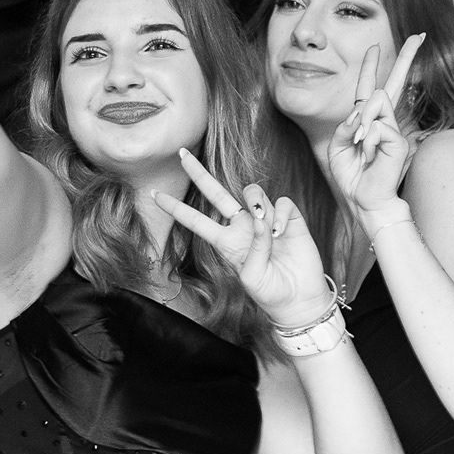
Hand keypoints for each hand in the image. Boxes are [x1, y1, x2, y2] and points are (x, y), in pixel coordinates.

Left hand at [151, 148, 327, 327]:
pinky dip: (280, 214)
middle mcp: (242, 226)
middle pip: (216, 192)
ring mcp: (265, 220)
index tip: (154, 195)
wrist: (299, 299)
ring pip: (252, 191)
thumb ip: (253, 248)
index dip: (175, 208)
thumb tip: (260, 221)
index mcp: (226, 242)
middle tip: (182, 154)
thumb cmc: (270, 291)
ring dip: (256, 202)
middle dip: (199, 173)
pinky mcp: (289, 219)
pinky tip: (280, 232)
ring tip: (266, 226)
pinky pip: (281, 203)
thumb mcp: (251, 276)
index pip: (196, 220)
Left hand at [326, 36, 422, 214]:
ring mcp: (394, 128)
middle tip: (418, 36)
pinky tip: (369, 153)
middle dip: (406, 57)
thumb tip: (362, 110)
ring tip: (360, 145)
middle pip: (394, 82)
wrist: (364, 199)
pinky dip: (366, 138)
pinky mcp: (399, 139)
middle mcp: (384, 120)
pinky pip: (377, 124)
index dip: (372, 66)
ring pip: (375, 101)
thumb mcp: (339, 146)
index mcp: (368, 120)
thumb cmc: (352, 175)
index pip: (371, 87)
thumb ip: (348, 124)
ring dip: (361, 121)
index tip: (375, 47)